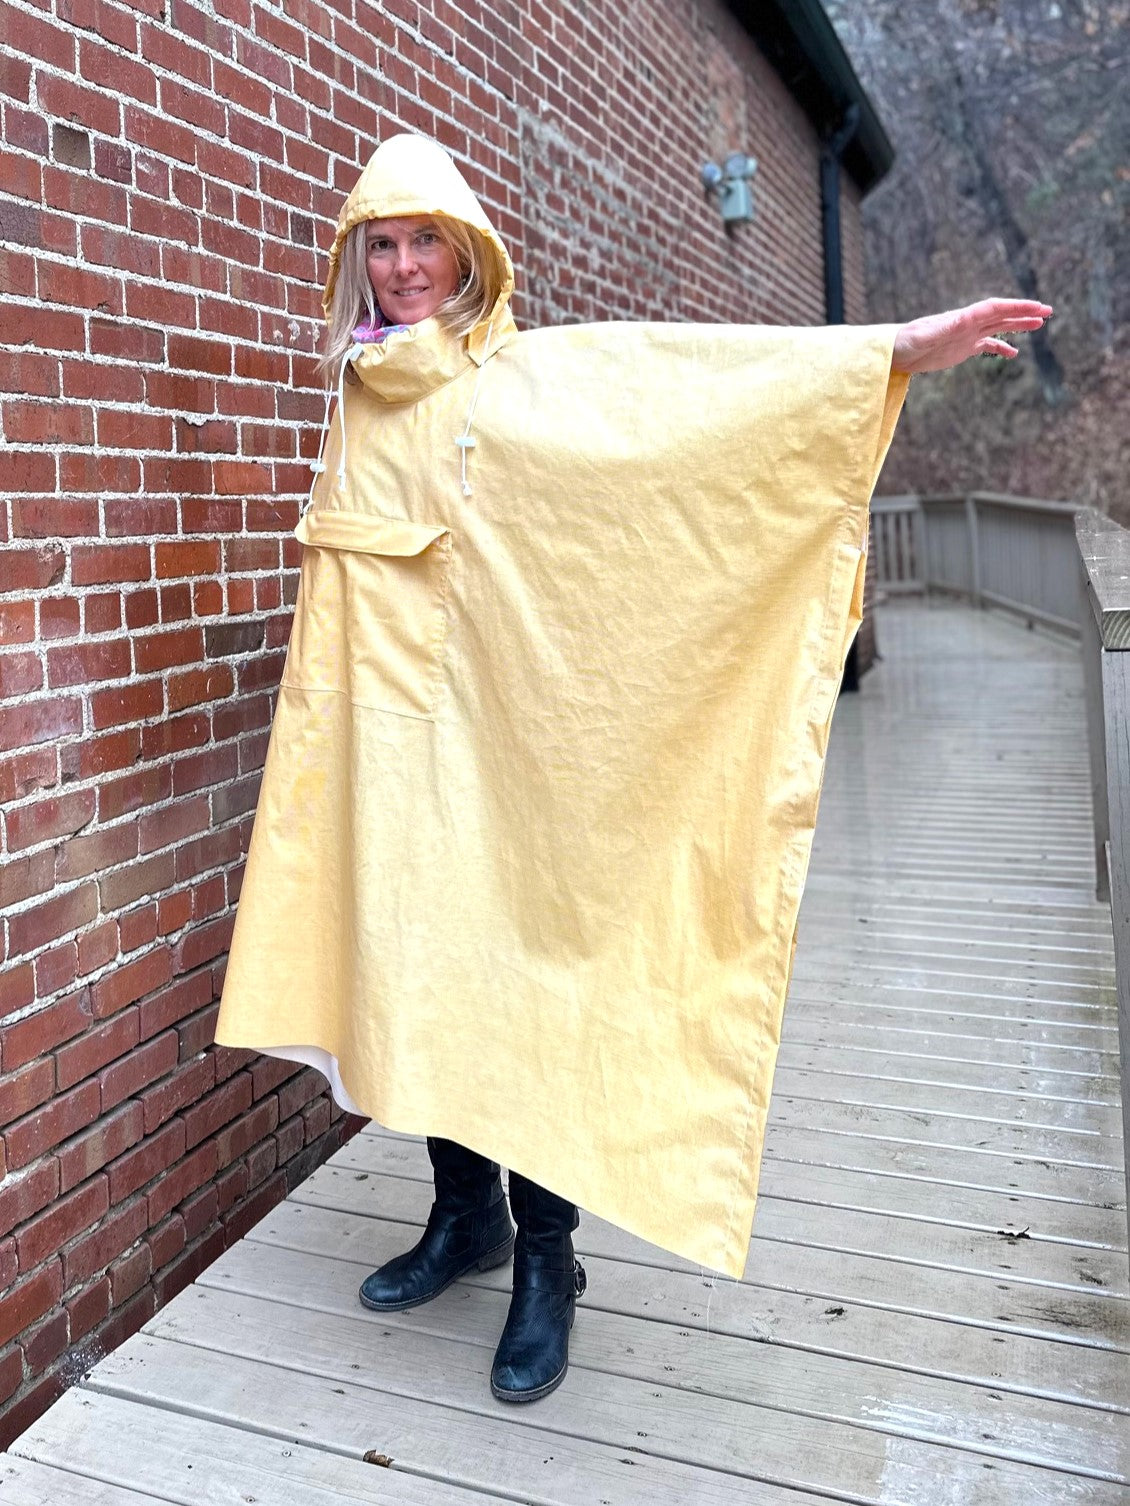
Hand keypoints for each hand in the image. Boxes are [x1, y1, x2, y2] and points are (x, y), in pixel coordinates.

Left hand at [891, 298, 1052, 374]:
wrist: (894, 351)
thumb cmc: (906, 341)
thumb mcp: (927, 335)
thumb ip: (946, 327)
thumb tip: (965, 319)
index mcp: (962, 318)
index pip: (995, 308)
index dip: (1016, 307)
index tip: (1036, 308)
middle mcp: (967, 323)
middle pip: (1002, 314)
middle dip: (1024, 312)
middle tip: (1047, 312)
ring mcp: (966, 335)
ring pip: (998, 327)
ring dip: (1018, 325)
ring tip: (1039, 324)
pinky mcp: (961, 348)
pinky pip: (986, 345)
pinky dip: (1001, 348)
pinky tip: (1014, 354)